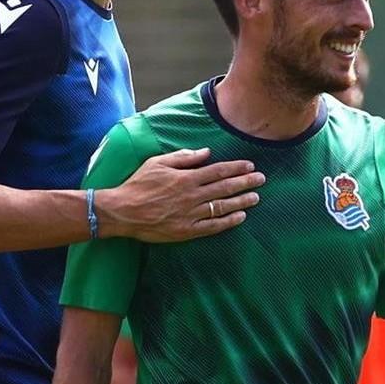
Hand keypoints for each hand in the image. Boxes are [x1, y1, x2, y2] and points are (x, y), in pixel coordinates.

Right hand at [98, 148, 264, 242]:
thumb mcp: (158, 162)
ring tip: (256, 197)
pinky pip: (213, 226)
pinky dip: (228, 221)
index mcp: (186, 178)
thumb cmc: (138, 184)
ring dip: (242, 201)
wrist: (123, 211)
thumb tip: (205, 152)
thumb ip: (183, 157)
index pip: (218, 171)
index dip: (236, 168)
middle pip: (225, 188)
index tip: (250, 166)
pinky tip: (240, 217)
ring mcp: (191, 214)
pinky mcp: (187, 231)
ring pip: (222, 206)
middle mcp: (192, 195)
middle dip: (245, 183)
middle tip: (262, 179)